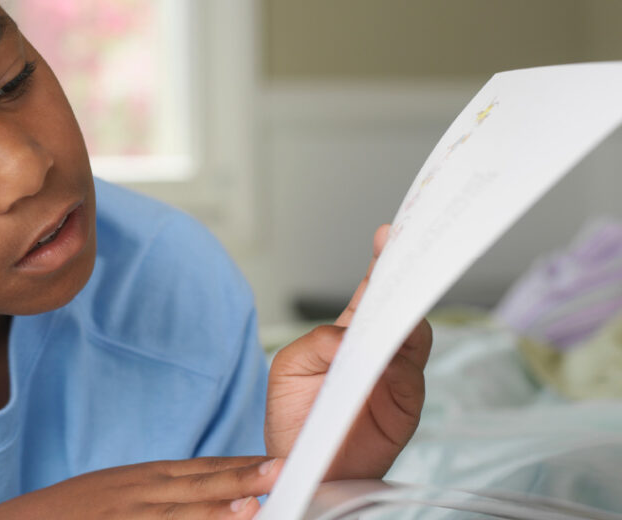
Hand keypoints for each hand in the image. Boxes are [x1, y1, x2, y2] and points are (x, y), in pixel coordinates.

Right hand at [0, 456, 283, 519]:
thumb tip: (203, 493)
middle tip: (283, 471)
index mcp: (143, 478)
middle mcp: (139, 494)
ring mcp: (127, 517)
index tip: (275, 464)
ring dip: (220, 509)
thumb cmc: (70, 512)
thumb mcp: (117, 491)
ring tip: (255, 504)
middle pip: (199, 484)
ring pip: (181, 513)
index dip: (240, 466)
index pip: (202, 468)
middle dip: (243, 479)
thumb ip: (159, 491)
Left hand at [264, 225, 432, 479]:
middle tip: (405, 251)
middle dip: (404, 278)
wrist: (301, 468)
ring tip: (394, 298)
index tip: (389, 233)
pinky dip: (399, 366)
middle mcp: (379, 351)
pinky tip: (386, 357)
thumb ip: (317, 345)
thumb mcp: (289, 370)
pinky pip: (409, 380)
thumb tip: (345, 337)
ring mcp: (396, 377)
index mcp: (349, 333)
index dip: (382, 261)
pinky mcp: (404, 408)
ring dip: (405, 317)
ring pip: (413, 338)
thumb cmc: (295, 417)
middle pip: (399, 307)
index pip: (371, 290)